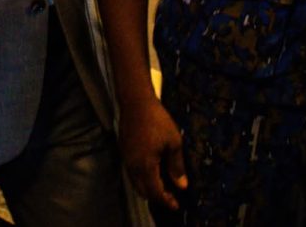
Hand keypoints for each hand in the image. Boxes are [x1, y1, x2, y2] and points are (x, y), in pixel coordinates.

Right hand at [118, 95, 187, 209]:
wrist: (135, 100)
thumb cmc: (157, 120)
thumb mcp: (174, 142)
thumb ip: (177, 166)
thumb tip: (182, 185)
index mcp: (145, 166)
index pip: (155, 192)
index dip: (166, 201)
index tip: (177, 205)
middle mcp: (133, 165)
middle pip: (143, 191)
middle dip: (157, 197)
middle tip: (171, 196)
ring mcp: (126, 157)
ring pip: (136, 181)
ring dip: (148, 187)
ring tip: (163, 184)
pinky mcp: (123, 149)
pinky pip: (132, 171)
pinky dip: (142, 177)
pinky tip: (153, 169)